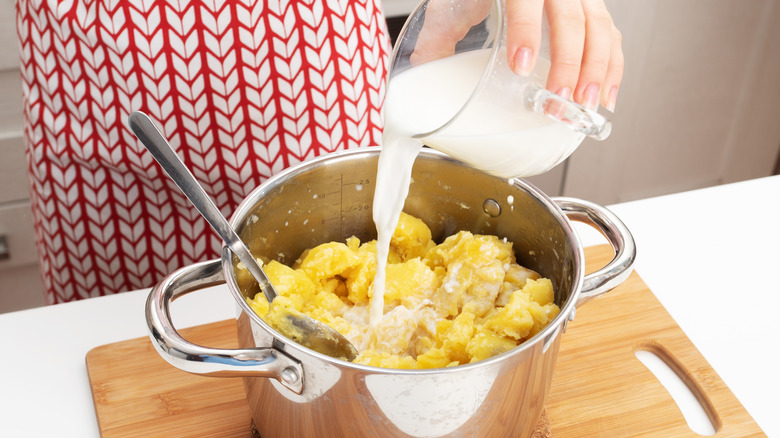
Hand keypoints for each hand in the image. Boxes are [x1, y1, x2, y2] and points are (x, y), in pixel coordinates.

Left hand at [410, 0, 623, 111]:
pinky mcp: (590, 7)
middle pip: (571, 16)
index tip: (519, 65)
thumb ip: (438, 33)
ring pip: (599, 25)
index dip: (525, 31)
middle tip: (559, 97)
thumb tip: (422, 67)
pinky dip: (613, 65)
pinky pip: (611, 34)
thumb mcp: (452, 3)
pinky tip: (607, 94)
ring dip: (598, 68)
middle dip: (570, 61)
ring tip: (587, 104)